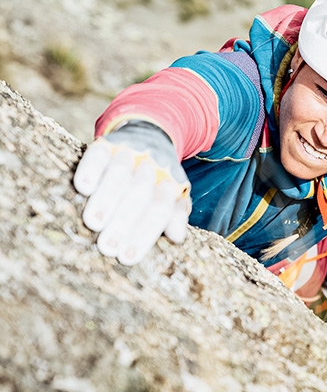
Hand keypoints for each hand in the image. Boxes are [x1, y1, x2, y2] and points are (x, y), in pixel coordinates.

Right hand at [73, 121, 190, 264]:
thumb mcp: (173, 197)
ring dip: (107, 198)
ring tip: (94, 223)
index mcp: (171, 183)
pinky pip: (98, 155)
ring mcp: (129, 153)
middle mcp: (152, 167)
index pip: (160, 209)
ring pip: (120, 174)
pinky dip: (91, 170)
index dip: (145, 233)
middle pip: (139, 194)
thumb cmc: (158, 180)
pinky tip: (84, 188)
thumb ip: (174, 215)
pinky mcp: (106, 144)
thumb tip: (177, 236)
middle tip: (108, 247)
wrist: (150, 134)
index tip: (127, 257)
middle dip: (125, 221)